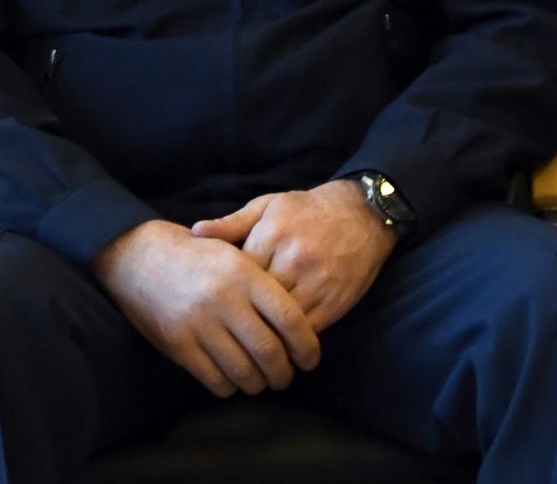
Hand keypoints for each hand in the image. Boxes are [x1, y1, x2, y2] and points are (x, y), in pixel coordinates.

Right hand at [92, 219, 321, 397]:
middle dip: (283, 373)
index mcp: (243, 272)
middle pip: (269, 352)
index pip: (289, 318)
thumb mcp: (233, 250)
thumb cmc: (195, 256)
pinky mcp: (178, 344)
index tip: (311, 359)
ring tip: (261, 380)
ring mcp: (198, 323)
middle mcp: (223, 298)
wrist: (139, 257)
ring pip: (243, 372)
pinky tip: (232, 378)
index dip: (307, 345)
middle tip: (285, 377)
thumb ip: (264, 281)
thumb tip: (299, 323)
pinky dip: (230, 386)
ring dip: (258, 384)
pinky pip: (215, 380)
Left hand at [191, 180, 395, 331]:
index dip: (225, 293)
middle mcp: (293, 260)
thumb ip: (232, 223)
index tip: (213, 305)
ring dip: (265, 337)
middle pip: (258, 302)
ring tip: (247, 349)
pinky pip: (307, 330)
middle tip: (224, 335)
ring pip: (282, 322)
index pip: (238, 276)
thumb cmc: (306, 210)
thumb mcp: (267, 206)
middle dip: (241, 319)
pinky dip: (290, 341)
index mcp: (271, 235)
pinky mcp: (335, 302)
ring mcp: (316, 283)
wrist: (362, 214)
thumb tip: (195, 232)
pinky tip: (277, 347)